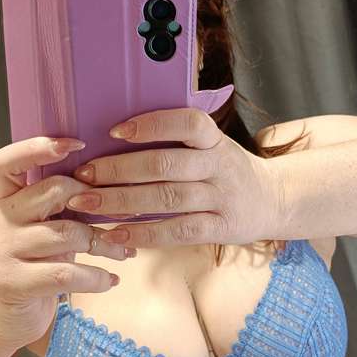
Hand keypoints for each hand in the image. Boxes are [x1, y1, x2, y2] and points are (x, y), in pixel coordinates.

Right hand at [0, 137, 136, 349]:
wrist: (3, 317)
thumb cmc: (36, 263)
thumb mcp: (45, 226)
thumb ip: (63, 203)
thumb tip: (116, 177)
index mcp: (8, 198)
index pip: (6, 162)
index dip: (37, 147)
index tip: (78, 143)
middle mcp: (1, 219)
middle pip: (52, 190)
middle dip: (96, 199)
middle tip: (123, 213)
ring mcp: (3, 251)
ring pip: (67, 233)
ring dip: (106, 243)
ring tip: (125, 253)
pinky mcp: (13, 284)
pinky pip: (66, 274)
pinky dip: (97, 277)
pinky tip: (112, 280)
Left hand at [67, 108, 279, 248]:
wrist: (274, 200)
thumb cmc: (227, 170)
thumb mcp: (213, 146)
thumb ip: (178, 142)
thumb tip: (114, 139)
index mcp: (215, 139)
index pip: (187, 123)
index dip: (151, 125)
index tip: (114, 131)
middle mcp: (220, 165)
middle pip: (165, 164)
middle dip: (118, 170)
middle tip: (83, 176)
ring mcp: (222, 198)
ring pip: (166, 199)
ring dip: (122, 202)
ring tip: (87, 206)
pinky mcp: (221, 228)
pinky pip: (178, 231)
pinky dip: (144, 233)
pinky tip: (116, 234)